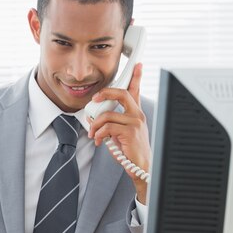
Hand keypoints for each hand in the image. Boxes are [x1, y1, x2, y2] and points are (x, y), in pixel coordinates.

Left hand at [87, 63, 150, 203]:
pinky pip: (107, 127)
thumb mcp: (118, 134)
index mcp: (135, 114)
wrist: (141, 168)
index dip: (136, 77)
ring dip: (95, 125)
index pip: (136, 91)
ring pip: (107, 114)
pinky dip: (98, 134)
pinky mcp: (130, 132)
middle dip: (105, 93)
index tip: (137, 64)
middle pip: (122, 94)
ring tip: (93, 134)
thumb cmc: (130, 152)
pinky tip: (98, 141)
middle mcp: (137, 115)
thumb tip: (92, 117)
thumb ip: (109, 123)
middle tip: (94, 99)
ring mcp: (135, 122)